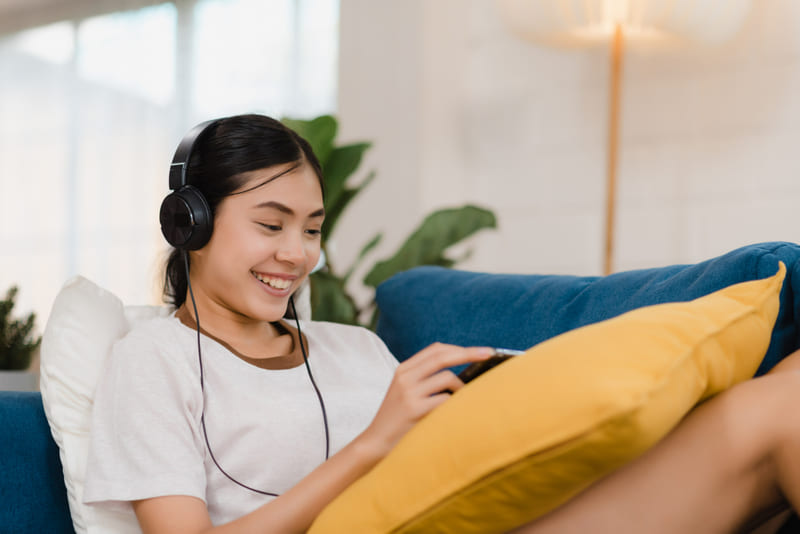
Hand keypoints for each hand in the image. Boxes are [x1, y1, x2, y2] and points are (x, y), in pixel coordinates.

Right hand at [360, 343, 494, 457]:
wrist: (375, 443)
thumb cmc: (398, 419)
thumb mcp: (405, 391)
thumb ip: (425, 378)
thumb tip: (463, 371)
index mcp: (403, 369)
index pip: (435, 349)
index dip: (460, 348)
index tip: (481, 351)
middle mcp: (405, 377)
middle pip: (443, 356)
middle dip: (470, 353)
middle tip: (490, 353)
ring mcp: (409, 393)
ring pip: (448, 378)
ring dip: (462, 389)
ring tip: (462, 402)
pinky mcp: (414, 410)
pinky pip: (446, 400)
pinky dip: (456, 405)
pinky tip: (454, 414)